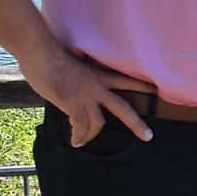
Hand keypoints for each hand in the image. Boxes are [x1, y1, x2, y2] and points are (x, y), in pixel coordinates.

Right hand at [21, 45, 155, 145]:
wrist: (41, 53)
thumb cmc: (51, 56)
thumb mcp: (73, 67)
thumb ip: (79, 80)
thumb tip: (72, 91)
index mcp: (99, 75)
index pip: (126, 80)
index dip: (140, 86)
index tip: (155, 91)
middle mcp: (98, 87)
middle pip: (123, 108)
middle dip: (136, 124)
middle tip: (148, 137)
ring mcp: (86, 96)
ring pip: (98, 123)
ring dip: (91, 135)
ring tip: (83, 142)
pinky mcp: (73, 104)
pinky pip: (80, 126)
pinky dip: (78, 135)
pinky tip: (74, 141)